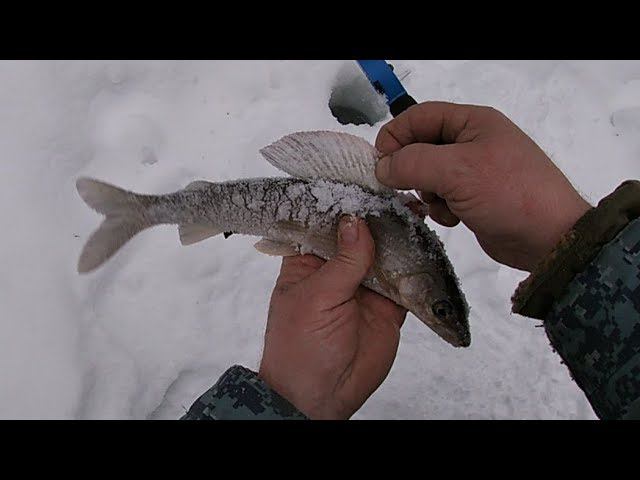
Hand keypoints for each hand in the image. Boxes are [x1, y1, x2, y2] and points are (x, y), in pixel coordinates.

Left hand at [258, 216, 406, 419]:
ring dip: (401, 237)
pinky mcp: (389, 305)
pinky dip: (416, 267)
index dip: (344, 203)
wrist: (321, 396)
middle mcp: (337, 269)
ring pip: (386, 253)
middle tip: (401, 197)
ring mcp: (365, 286)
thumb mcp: (316, 298)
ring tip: (417, 214)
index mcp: (308, 260)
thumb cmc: (300, 347)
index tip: (366, 183)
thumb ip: (343, 261)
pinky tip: (425, 247)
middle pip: (362, 234)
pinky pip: (406, 281)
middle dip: (380, 217)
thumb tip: (358, 220)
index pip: (326, 223)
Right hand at [374, 101, 590, 271]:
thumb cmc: (508, 194)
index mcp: (473, 122)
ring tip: (439, 204)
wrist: (550, 238)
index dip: (396, 135)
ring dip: (427, 192)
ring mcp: (475, 172)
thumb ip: (412, 163)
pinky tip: (454, 218)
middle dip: (411, 169)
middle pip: (422, 146)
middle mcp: (473, 142)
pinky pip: (442, 197)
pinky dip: (441, 208)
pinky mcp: (475, 198)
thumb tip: (382, 166)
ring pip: (429, 175)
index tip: (379, 162)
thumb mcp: (457, 171)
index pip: (420, 116)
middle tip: (406, 187)